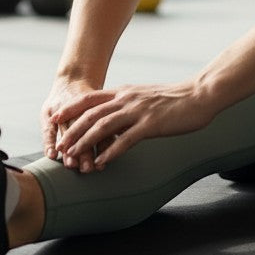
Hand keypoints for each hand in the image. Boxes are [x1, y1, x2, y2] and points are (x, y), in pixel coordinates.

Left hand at [49, 79, 216, 172]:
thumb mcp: (146, 96)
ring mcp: (139, 110)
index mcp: (125, 91)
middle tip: (60, 148)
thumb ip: (128, 103)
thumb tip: (114, 115)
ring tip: (73, 158)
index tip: (54, 119)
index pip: (89, 98)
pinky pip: (126, 140)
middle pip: (91, 114)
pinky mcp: (151, 124)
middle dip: (72, 131)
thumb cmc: (175, 99)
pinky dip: (111, 152)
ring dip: (85, 143)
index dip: (70, 108)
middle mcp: (127, 98)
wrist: (200, 95)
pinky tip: (102, 163)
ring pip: (103, 126)